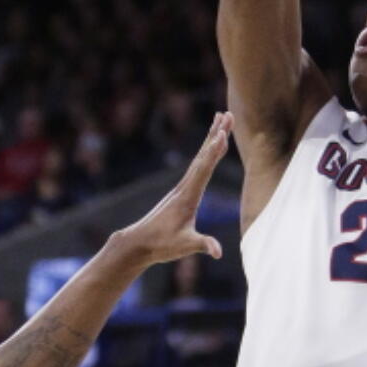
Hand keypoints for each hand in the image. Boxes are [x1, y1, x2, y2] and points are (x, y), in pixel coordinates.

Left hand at [114, 114, 232, 266]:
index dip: (214, 152)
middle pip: (203, 156)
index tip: (222, 134)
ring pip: (200, 158)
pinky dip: (206, 153)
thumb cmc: (162, 245)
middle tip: (227, 115)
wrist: (139, 243)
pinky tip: (210, 146)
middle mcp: (184, 187)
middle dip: (216, 135)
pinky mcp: (181, 191)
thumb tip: (218, 252)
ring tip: (221, 120)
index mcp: (188, 196)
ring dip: (211, 139)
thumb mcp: (185, 246)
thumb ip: (203, 245)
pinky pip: (197, 166)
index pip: (203, 170)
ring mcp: (182, 187)